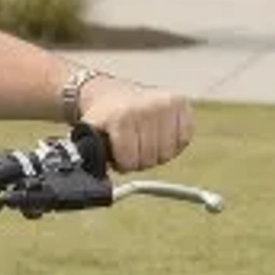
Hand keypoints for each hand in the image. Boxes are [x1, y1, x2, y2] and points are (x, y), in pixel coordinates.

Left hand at [79, 76, 193, 171]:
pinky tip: (159, 135)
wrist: (112, 93)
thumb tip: (98, 181)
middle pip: (150, 159)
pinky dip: (172, 144)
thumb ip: (92, 155)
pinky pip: (183, 140)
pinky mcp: (182, 105)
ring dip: (155, 154)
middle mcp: (148, 106)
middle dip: (139, 160)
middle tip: (131, 149)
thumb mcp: (90, 134)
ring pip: (167, 153)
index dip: (122, 163)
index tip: (118, 155)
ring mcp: (168, 104)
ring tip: (143, 142)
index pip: (130, 160)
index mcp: (123, 115)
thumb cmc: (104, 117)